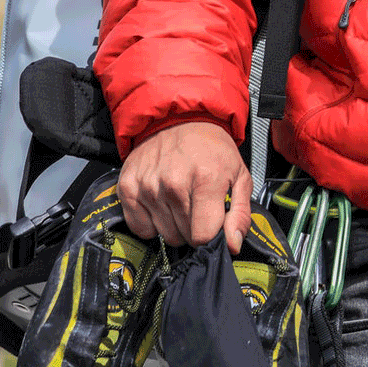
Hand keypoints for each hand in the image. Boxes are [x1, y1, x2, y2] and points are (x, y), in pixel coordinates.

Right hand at [117, 121, 252, 253]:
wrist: (179, 120)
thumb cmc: (213, 151)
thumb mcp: (239, 176)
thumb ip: (240, 214)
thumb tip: (232, 246)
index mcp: (206, 180)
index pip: (203, 236)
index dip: (210, 235)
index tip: (212, 220)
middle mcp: (173, 184)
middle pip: (183, 237)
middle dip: (193, 227)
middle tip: (197, 204)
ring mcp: (148, 187)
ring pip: (164, 235)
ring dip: (174, 224)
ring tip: (181, 199)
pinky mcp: (127, 188)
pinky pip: (140, 229)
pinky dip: (152, 222)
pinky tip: (161, 203)